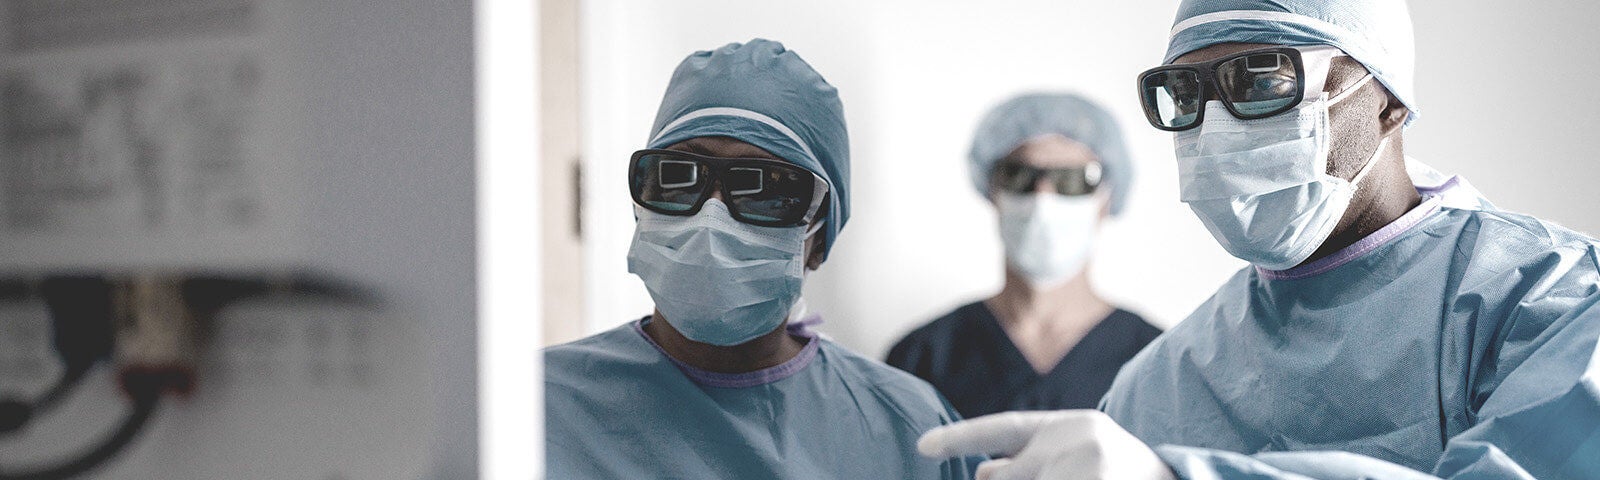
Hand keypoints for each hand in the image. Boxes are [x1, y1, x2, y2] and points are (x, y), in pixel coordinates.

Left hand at [918, 410, 1175, 479]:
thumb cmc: (1116, 471)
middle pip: (1002, 478)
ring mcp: (1088, 473)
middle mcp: (1076, 444)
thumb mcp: (1074, 449)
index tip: (922, 447)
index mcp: (1065, 425)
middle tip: (1032, 476)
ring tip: (1073, 475)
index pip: (1001, 428)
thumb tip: (982, 476)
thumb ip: (1027, 459)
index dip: (959, 438)